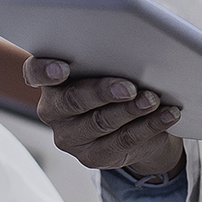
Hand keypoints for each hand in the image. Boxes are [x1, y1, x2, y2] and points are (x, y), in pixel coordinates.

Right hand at [25, 57, 184, 178]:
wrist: (128, 123)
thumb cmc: (112, 82)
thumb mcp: (102, 67)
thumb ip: (103, 57)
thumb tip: (133, 45)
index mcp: (49, 82)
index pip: (34, 73)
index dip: (44, 71)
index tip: (62, 68)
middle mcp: (53, 111)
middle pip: (73, 100)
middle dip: (103, 92)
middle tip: (129, 87)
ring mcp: (70, 137)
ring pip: (101, 123)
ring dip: (131, 110)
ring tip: (153, 99)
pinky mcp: (92, 157)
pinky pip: (123, 142)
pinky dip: (149, 126)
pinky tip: (167, 115)